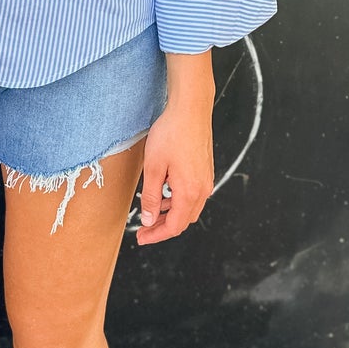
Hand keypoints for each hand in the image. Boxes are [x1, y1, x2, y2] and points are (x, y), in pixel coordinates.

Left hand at [136, 61, 214, 245]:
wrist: (191, 110)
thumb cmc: (171, 134)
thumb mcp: (154, 167)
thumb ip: (152, 197)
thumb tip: (150, 219)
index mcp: (189, 191)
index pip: (175, 226)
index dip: (157, 235)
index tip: (142, 237)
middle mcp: (202, 189)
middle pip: (184, 220)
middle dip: (164, 227)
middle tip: (144, 229)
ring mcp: (206, 180)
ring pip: (189, 208)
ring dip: (171, 214)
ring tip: (152, 212)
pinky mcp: (205, 171)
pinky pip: (193, 195)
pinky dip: (178, 201)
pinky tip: (164, 194)